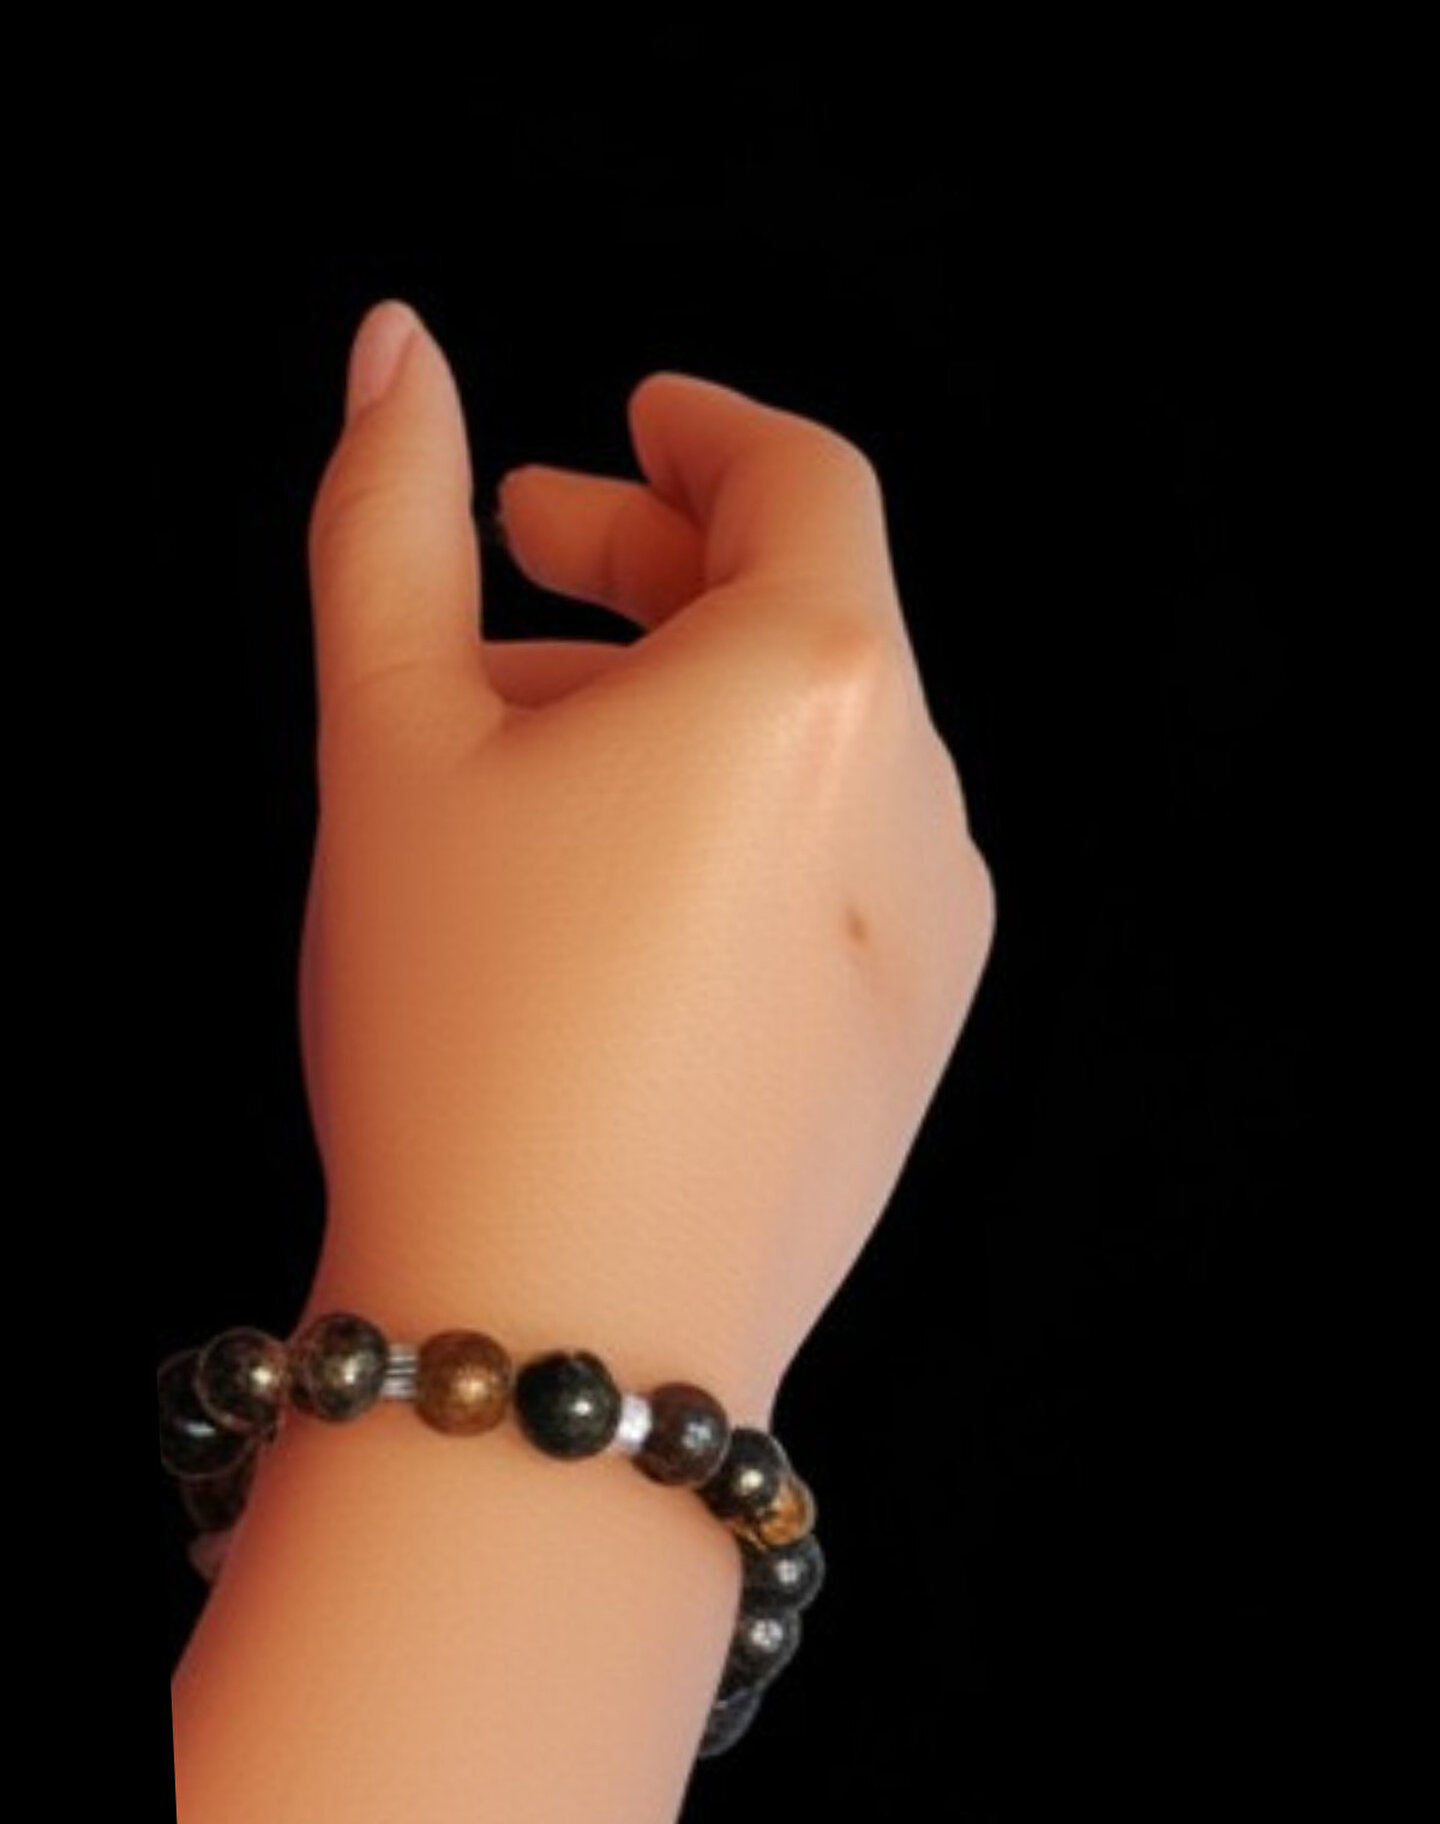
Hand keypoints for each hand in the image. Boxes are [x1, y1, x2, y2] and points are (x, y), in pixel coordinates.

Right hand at [299, 301, 994, 1420]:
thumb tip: (392, 349)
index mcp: (818, 686)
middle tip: (520, 563)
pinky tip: (610, 892)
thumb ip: (387, 521)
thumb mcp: (389, 747)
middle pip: (809, 614)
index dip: (700, 435)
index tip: (622, 427)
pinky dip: (738, 829)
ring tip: (520, 751)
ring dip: (681, 708)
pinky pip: (837, 874)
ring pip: (813, 754)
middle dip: (660, 569)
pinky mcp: (913, 1042)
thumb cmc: (464, 1031)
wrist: (553, 1333)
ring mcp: (934, 935)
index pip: (799, 480)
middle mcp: (918, 800)